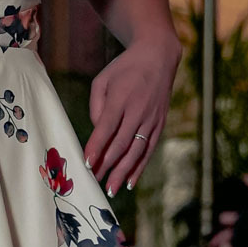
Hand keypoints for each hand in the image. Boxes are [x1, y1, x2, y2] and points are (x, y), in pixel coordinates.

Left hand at [85, 33, 179, 195]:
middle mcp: (139, 110)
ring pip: (136, 151)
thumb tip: (97, 134)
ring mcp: (152, 119)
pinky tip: (129, 182)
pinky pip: (148, 150)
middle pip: (121, 143)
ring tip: (110, 189)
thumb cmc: (123, 69)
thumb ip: (96, 107)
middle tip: (93, 182)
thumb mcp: (102, 80)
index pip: (107, 127)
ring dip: (122, 172)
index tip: (87, 164)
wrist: (158, 57)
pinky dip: (139, 167)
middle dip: (106, 165)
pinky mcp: (160, 124)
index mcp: (121, 97)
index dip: (97, 147)